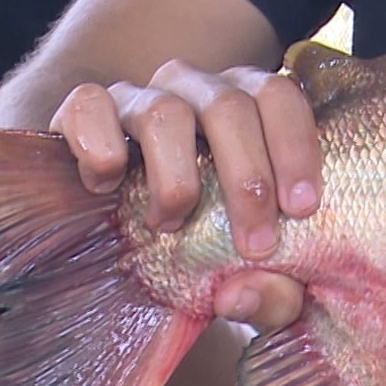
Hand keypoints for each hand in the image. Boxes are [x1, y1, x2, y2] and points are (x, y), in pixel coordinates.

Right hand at [49, 59, 318, 329]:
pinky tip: (106, 186)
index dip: (294, 146)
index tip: (302, 208)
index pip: (278, 97)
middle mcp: (197, 90)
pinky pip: (89, 106)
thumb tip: (239, 295)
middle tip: (255, 243)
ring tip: (170, 225)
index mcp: (250, 106)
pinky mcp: (83, 110)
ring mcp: (139, 97)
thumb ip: (271, 294)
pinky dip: (100, 145)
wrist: (124, 250)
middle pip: (229, 105)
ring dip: (176, 179)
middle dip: (248, 178)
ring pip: (165, 111)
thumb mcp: (252, 276)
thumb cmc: (209, 251)